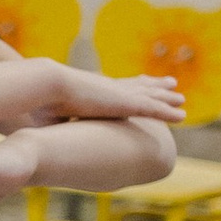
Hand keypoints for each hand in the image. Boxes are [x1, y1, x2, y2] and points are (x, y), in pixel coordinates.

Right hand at [0, 58, 182, 134]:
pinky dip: (168, 112)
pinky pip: (153, 109)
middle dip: (154, 86)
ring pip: (151, 97)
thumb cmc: (41, 103)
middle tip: (170, 84)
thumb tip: (38, 136)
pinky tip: (182, 116)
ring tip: (181, 101)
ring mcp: (119, 96)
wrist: (46, 87)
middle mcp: (109, 89)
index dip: (129, 86)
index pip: (116, 88)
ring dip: (167, 99)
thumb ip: (53, 126)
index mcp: (93, 91)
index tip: (138, 84)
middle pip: (138, 86)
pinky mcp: (125, 103)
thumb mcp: (50, 118)